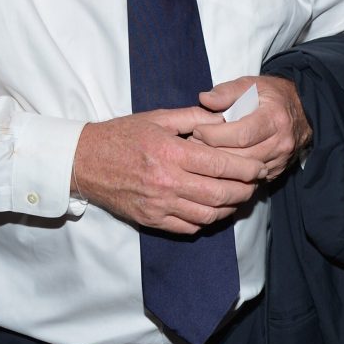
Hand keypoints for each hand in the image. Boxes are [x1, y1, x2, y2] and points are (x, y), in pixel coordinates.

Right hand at [73, 106, 259, 234]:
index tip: (258, 167)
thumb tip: (224, 116)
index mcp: (169, 153)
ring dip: (229, 208)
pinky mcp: (151, 220)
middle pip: (218, 194)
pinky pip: (188, 227)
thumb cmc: (122, 136)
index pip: (218, 165)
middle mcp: (166, 182)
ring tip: (239, 196)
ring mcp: (158, 205)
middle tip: (255, 183)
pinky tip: (214, 209)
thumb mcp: (157, 118)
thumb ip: (192, 118)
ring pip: (207, 215)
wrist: (85, 161)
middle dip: (244, 190)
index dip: (244, 168)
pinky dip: (207, 220)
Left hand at [194, 76, 311, 182]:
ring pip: (245, 171)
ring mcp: (281, 159)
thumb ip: (227, 91)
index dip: (215, 135)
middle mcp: (281, 142)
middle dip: (213, 152)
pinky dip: (233, 173)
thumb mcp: (252, 84)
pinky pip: (251, 178)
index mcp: (274, 117)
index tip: (197, 130)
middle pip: (242, 156)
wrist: (304, 111)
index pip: (241, 134)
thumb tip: (204, 99)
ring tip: (201, 155)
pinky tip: (219, 165)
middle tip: (193, 145)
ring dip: (220, 165)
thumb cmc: (272, 95)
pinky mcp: (277, 171)